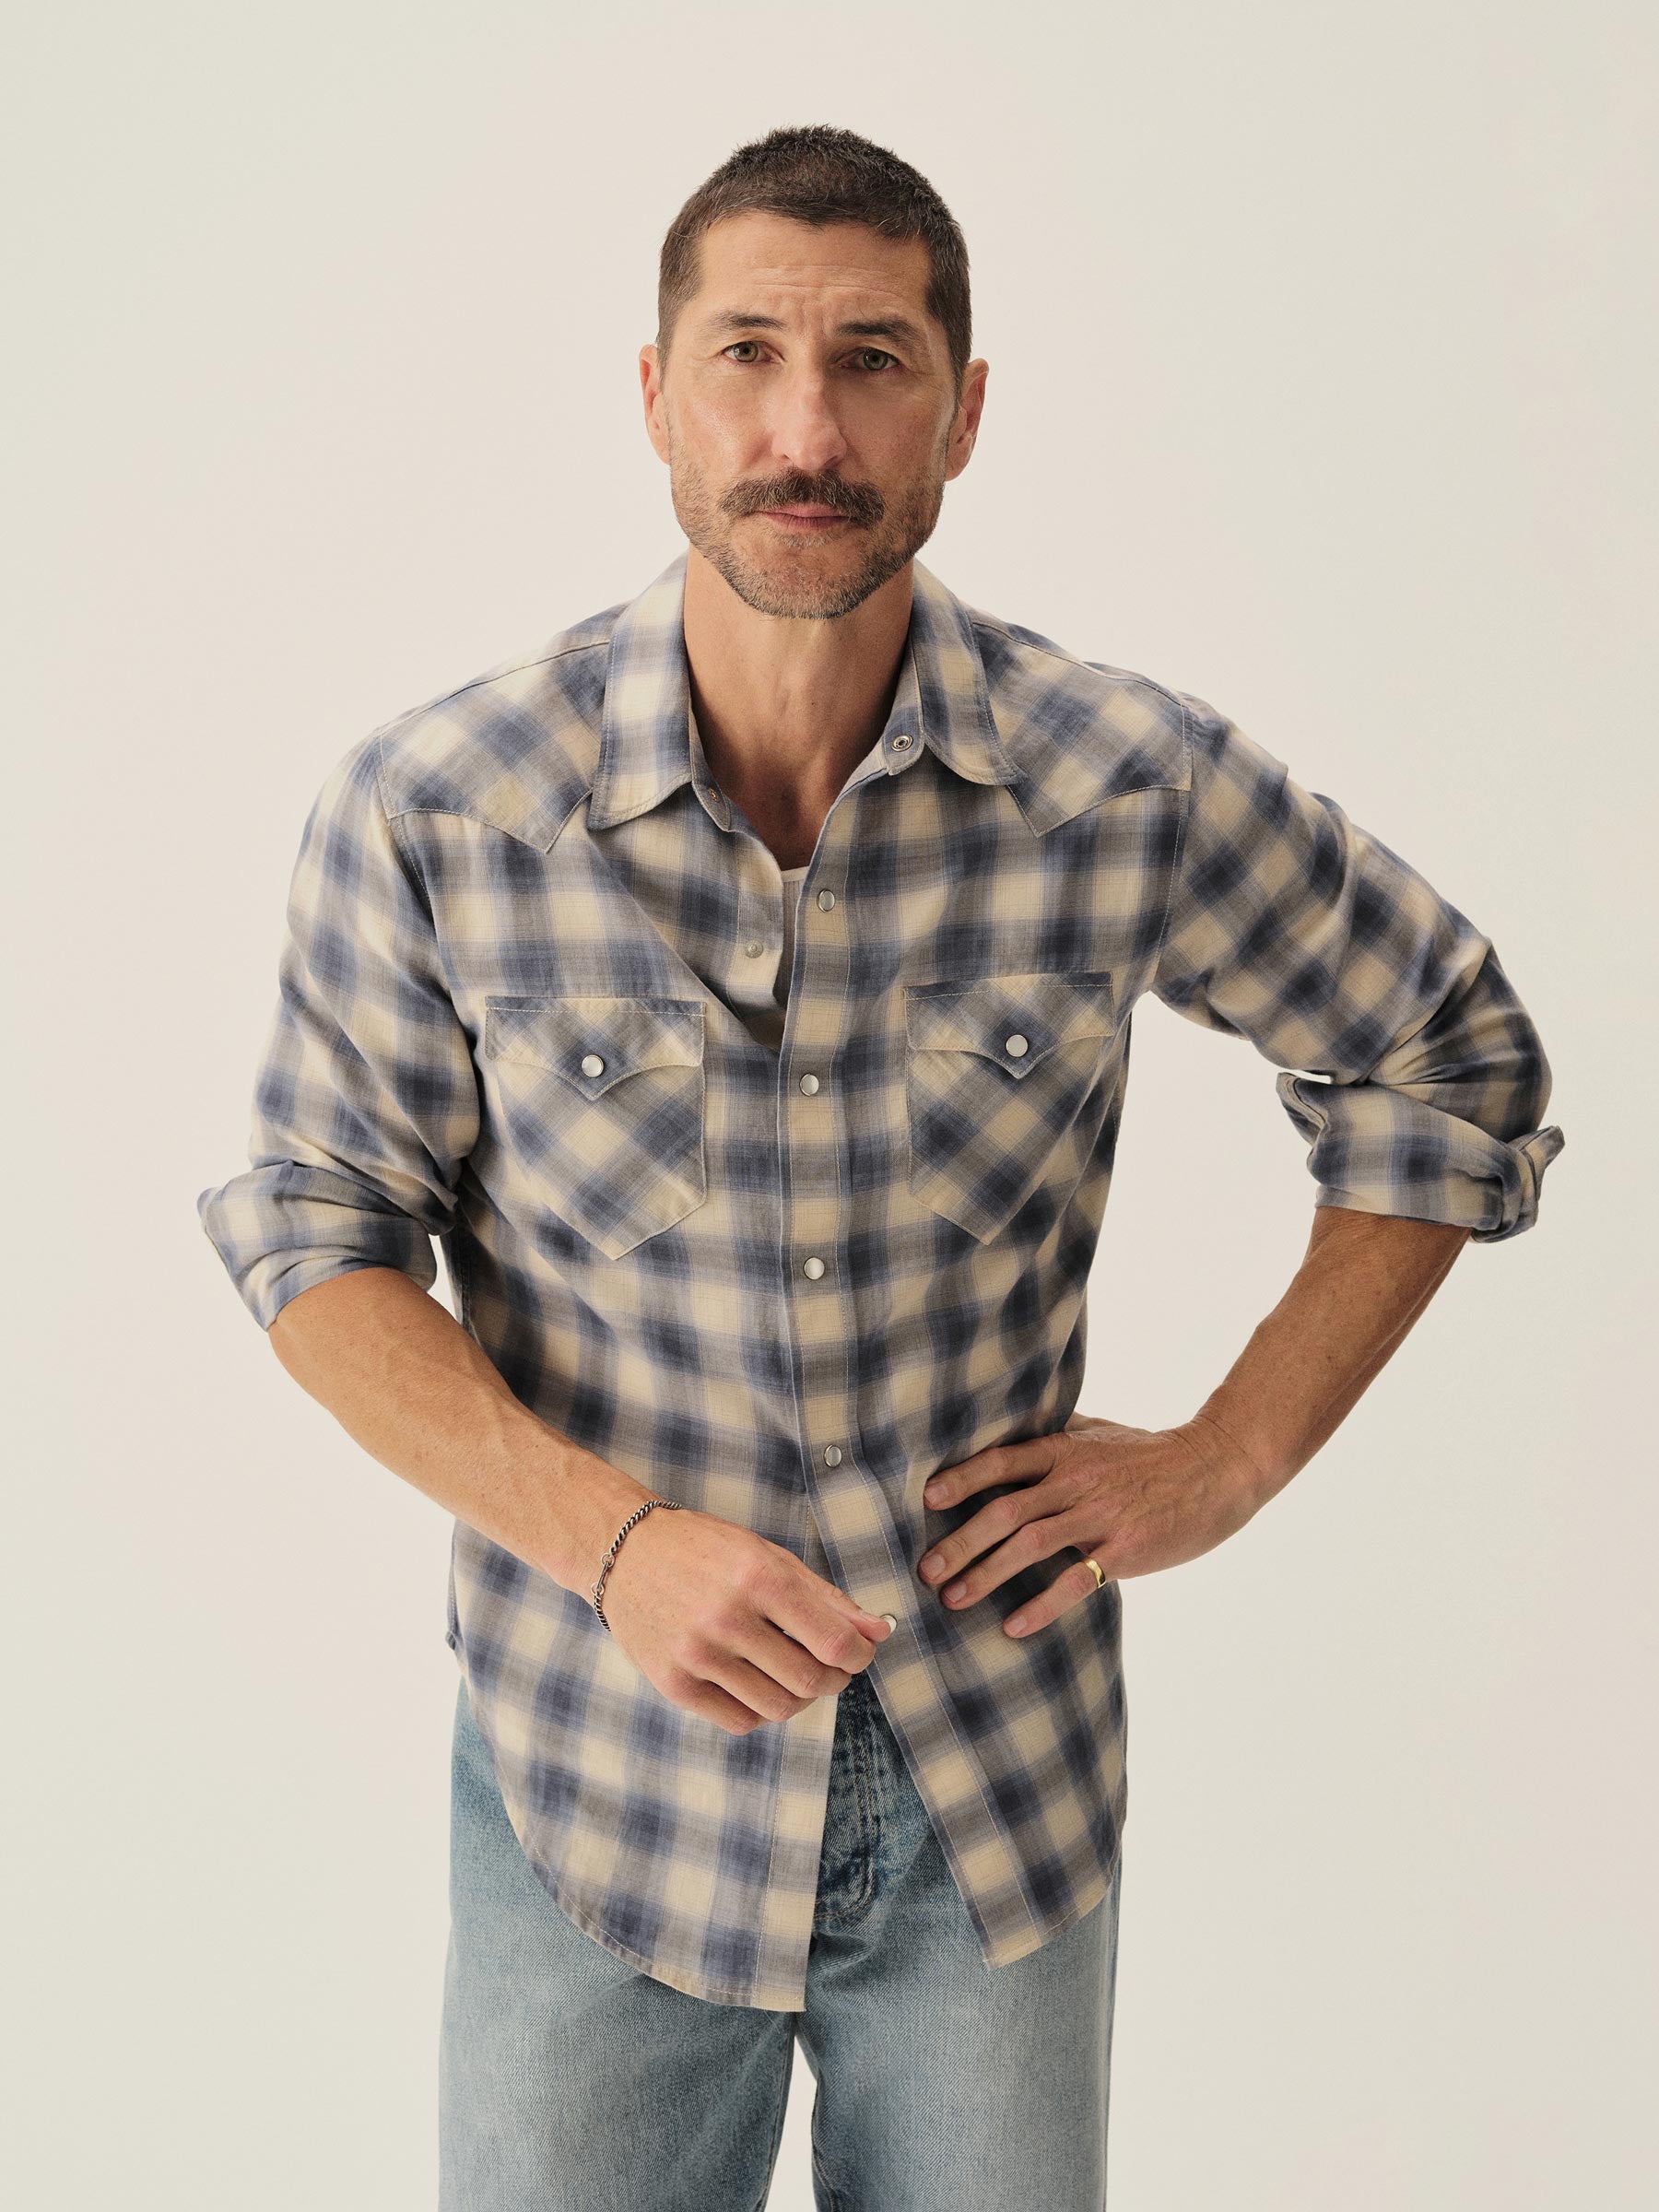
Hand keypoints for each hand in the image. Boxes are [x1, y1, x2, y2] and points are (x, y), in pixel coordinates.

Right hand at [600, 1504, 893, 1734]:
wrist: (624, 1553)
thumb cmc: (704, 1549)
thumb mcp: (767, 1556)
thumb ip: (825, 1597)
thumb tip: (878, 1631)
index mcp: (758, 1577)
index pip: (833, 1642)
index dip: (859, 1655)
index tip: (859, 1652)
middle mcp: (727, 1618)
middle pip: (809, 1680)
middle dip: (835, 1679)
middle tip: (831, 1667)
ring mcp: (697, 1655)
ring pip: (779, 1706)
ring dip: (800, 1697)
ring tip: (794, 1674)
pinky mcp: (674, 1684)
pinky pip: (740, 1720)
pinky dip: (761, 1710)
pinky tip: (758, 1684)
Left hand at [915, 1410, 1264, 1638]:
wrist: (1214, 1469)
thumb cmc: (1150, 1453)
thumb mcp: (1099, 1432)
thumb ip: (1056, 1435)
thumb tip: (1010, 1432)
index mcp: (1065, 1449)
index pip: (1002, 1461)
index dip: (962, 1480)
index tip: (927, 1501)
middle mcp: (1076, 1480)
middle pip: (1004, 1511)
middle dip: (960, 1542)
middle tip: (926, 1568)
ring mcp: (1100, 1516)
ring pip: (1030, 1547)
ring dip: (986, 1574)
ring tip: (953, 1598)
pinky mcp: (1124, 1551)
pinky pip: (1074, 1582)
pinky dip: (1040, 1606)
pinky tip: (1013, 1625)